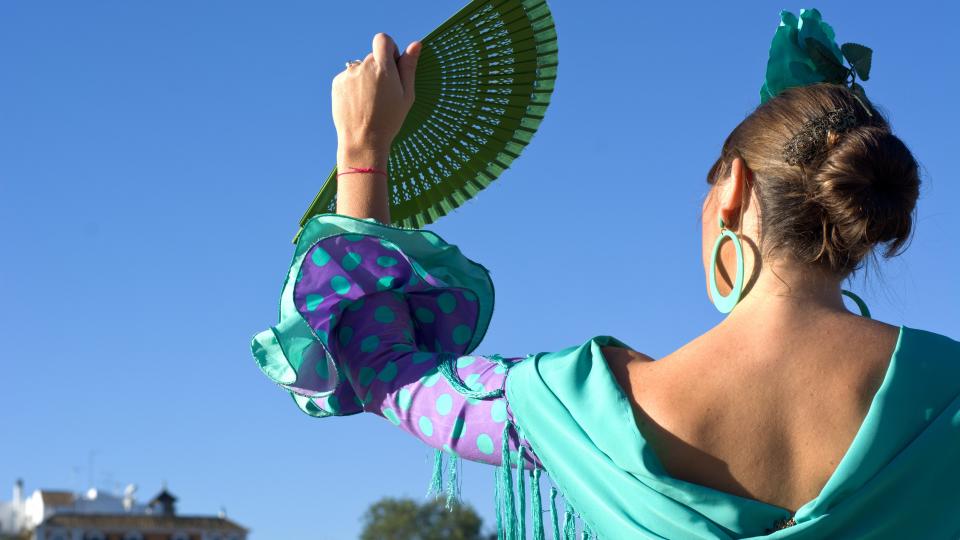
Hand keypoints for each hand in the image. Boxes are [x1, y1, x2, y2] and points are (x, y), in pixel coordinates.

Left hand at [332, 33, 420, 153]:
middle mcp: (363, 66)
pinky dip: (354, 87)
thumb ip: (409, 67)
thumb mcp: (406, 95)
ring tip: (370, 102)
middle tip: (383, 94)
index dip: (389, 49)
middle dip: (379, 69)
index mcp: (382, 68)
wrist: (363, 140)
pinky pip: (349, 77)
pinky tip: (359, 104)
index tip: (392, 65)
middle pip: (372, 57)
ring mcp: (348, 74)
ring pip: (360, 68)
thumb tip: (415, 44)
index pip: (383, 39)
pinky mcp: (337, 83)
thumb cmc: (389, 119)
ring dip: (366, 78)